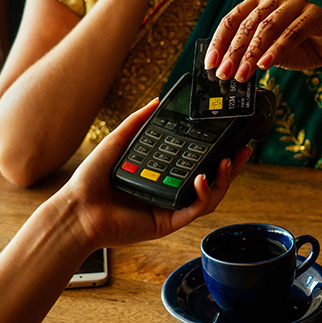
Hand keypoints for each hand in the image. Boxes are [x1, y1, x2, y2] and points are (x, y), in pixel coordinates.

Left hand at [55, 98, 250, 249]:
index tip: (229, 136)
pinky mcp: (169, 221)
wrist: (78, 209)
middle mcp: (171, 191)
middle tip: (243, 149)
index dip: (216, 151)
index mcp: (163, 174)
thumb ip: (138, 122)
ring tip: (226, 162)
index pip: (197, 162)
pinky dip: (203, 194)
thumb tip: (157, 101)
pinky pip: (195, 209)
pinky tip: (202, 179)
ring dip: (223, 180)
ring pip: (210, 196)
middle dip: (231, 166)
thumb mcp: (118, 141)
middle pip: (211, 179)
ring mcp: (172, 207)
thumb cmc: (92, 180)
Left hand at [205, 0, 321, 92]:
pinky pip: (291, 32)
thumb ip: (250, 57)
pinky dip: (276, 50)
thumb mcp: (269, 55)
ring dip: (251, 54)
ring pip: (267, 27)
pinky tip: (265, 65)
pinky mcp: (314, 14)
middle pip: (247, 25)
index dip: (219, 43)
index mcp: (259, 4)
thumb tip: (227, 70)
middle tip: (225, 74)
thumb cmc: (302, 48)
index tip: (211, 63)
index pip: (232, 20)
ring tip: (243, 74)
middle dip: (233, 53)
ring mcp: (295, 3)